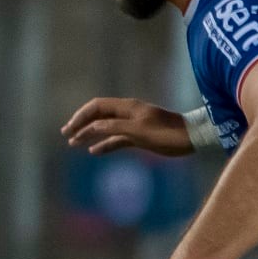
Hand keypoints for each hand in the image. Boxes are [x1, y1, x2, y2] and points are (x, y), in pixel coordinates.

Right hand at [62, 97, 194, 156]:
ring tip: (74, 143)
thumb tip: (92, 127)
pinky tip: (94, 151)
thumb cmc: (166, 133)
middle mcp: (128, 113)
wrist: (192, 138)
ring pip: (105, 127)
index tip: (70, 129)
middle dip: (81, 124)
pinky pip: (116, 139)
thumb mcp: (138, 131)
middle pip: (98, 115)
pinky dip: (104, 144)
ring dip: (90, 134)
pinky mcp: (139, 136)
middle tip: (66, 135)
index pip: (97, 107)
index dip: (81, 116)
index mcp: (127, 107)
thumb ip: (114, 127)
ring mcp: (133, 125)